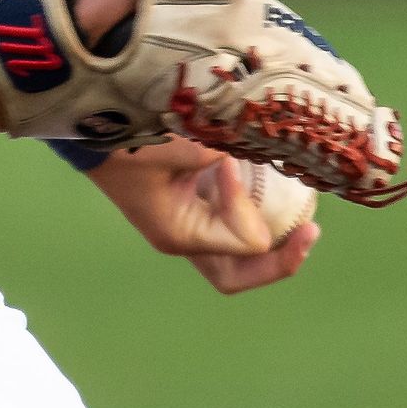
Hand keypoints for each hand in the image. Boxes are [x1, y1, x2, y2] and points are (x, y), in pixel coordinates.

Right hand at [86, 136, 320, 293]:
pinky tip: (276, 195)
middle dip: (280, 261)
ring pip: (239, 258)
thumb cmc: (126, 143)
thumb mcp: (174, 148)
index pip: (242, 242)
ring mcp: (191, 228)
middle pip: (241, 274)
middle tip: (311, 232)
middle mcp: (187, 240)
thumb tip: (251, 153)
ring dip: (273, 244)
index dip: (245, 206)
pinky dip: (256, 216)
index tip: (229, 165)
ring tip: (305, 224)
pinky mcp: (195, 209)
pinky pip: (233, 227)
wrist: (95, 133)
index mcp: (180, 235)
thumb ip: (216, 156)